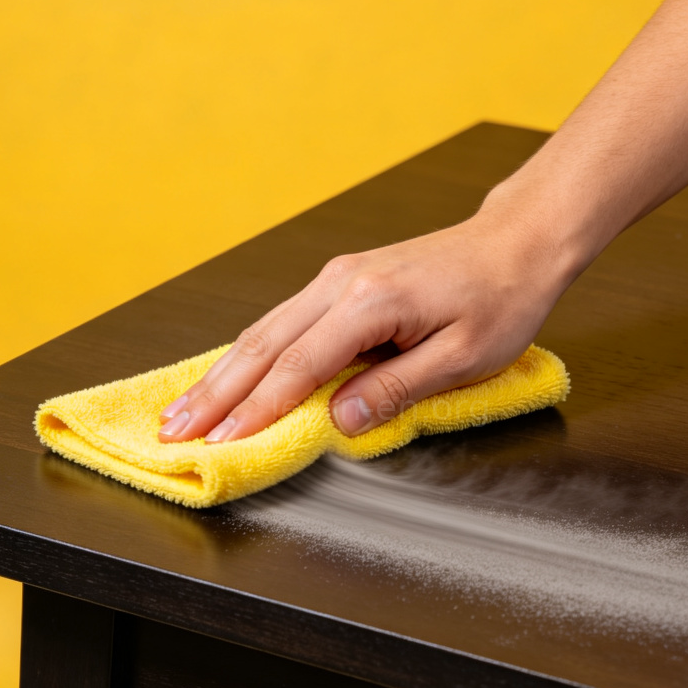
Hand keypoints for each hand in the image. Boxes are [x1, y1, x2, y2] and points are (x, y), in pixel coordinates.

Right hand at [157, 205, 568, 442]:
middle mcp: (340, 283)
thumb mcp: (463, 358)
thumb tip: (340, 421)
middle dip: (216, 394)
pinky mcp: (341, 282)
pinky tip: (231, 374)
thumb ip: (397, 389)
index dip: (256, 410)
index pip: (298, 367)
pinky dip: (250, 353)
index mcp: (369, 303)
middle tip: (174, 430)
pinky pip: (283, 321)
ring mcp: (336, 278)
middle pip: (263, 345)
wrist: (513, 244)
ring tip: (185, 408)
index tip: (221, 443)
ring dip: (222, 373)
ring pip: (264, 330)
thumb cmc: (499, 299)